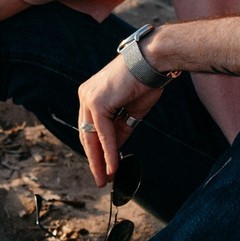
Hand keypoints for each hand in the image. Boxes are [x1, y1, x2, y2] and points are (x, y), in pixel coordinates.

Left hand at [73, 58, 165, 186]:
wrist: (153, 61)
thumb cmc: (145, 80)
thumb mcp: (131, 112)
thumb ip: (120, 129)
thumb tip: (114, 150)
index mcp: (91, 95)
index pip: (89, 129)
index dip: (96, 151)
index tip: (103, 168)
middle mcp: (86, 95)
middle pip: (86, 135)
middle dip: (94, 160)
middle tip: (102, 179)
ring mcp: (89, 97)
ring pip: (91, 137)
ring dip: (99, 160)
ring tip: (105, 178)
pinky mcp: (97, 101)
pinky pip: (102, 134)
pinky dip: (108, 151)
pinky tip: (112, 166)